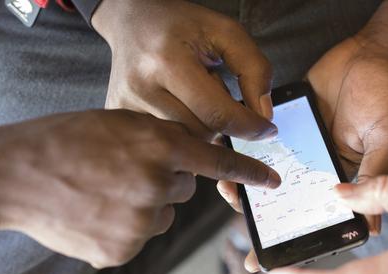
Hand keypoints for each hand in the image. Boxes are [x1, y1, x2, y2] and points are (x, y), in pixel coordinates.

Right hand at [0, 110, 279, 267]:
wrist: (15, 175)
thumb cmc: (66, 140)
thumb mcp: (121, 123)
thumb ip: (162, 141)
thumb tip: (189, 166)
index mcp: (159, 145)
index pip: (218, 161)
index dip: (249, 171)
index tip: (272, 181)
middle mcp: (157, 185)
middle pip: (184, 189)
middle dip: (164, 180)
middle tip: (126, 170)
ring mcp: (140, 222)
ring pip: (162, 215)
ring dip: (144, 205)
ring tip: (104, 191)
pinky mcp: (123, 250)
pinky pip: (139, 237)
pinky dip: (124, 228)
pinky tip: (97, 212)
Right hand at [92, 0, 275, 139]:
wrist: (131, 18)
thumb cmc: (179, 24)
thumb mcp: (225, 32)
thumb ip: (254, 69)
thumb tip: (264, 115)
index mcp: (168, 62)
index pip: (219, 114)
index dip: (250, 127)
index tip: (267, 129)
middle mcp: (142, 87)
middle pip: (203, 131)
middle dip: (222, 121)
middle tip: (214, 90)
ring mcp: (126, 105)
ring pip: (186, 140)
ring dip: (202, 126)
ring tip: (193, 97)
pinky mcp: (119, 116)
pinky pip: (165, 140)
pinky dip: (181, 129)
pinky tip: (178, 106)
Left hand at [216, 1, 387, 268]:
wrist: (372, 52)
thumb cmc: (387, 98)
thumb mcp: (386, 142)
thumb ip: (375, 179)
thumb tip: (370, 226)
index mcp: (341, 181)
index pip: (312, 217)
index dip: (290, 238)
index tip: (264, 262)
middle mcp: (316, 168)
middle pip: (282, 199)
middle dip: (259, 213)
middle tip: (239, 215)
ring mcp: (298, 146)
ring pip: (266, 171)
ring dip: (246, 181)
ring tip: (229, 186)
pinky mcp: (285, 121)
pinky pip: (259, 138)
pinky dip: (244, 146)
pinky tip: (229, 152)